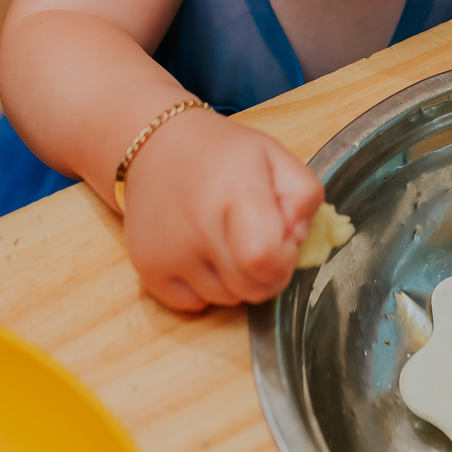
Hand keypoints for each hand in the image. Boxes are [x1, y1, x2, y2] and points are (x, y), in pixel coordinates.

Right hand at [122, 112, 323, 311]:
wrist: (159, 147)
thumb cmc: (224, 154)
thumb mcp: (277, 157)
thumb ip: (304, 196)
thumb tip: (295, 241)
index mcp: (234, 191)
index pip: (264, 258)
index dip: (284, 260)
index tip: (282, 242)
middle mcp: (197, 225)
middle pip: (251, 289)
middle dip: (267, 274)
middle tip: (259, 242)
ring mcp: (169, 251)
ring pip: (225, 300)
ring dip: (236, 281)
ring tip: (227, 241)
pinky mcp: (148, 268)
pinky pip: (193, 304)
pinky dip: (205, 288)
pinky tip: (202, 253)